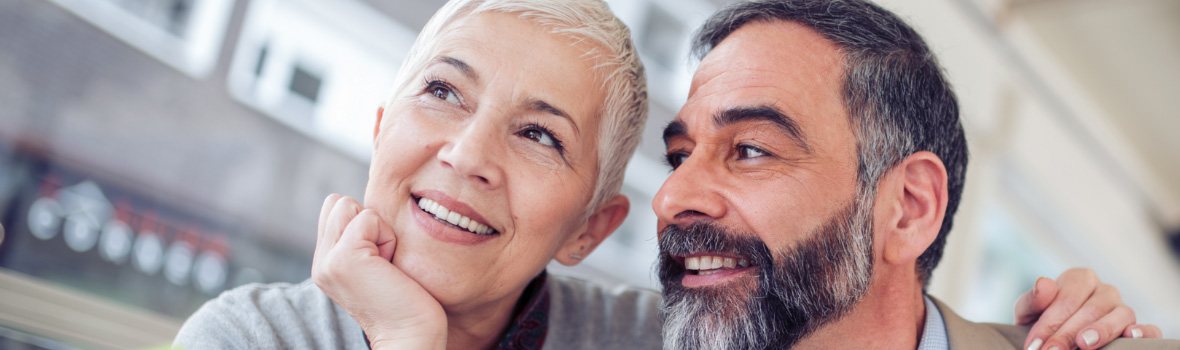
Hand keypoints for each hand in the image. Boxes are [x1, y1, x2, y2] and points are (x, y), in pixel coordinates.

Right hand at [311, 194, 446, 348]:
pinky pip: (368, 218)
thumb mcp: (374, 262)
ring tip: (384, 263)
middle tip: (382, 261)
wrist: (411, 334)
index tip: (379, 258)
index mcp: (325, 262)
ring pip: (350, 206)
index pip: (333, 208)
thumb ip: (359, 237)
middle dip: (369, 223)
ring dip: (378, 230)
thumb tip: (361, 206)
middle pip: (339, 202)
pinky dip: (386, 238)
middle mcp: (320, 262)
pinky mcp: (343, 258)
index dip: (364, 223)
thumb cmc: (406, 298)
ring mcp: (327, 260)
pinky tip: (388, 266)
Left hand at [1015, 268, 1161, 349]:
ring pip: (1122, 314)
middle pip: (1091, 308)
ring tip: (1083, 345)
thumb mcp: (1030, 312)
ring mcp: (1123, 309)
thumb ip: (1032, 300)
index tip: (1035, 344)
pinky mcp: (1136, 328)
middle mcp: (1104, 291)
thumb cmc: (1043, 323)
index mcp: (1079, 279)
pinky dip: (1143, 332)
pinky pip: (1149, 329)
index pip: (1067, 296)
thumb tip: (1044, 284)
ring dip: (1102, 330)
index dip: (1050, 321)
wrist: (1053, 338)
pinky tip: (1130, 336)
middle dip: (1068, 333)